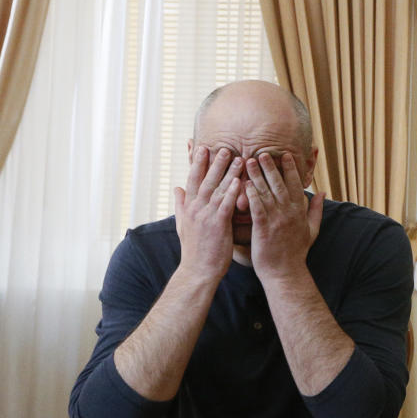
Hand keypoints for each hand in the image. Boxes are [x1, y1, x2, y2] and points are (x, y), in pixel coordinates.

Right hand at [173, 146, 243, 281]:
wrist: (197, 271)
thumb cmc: (194, 249)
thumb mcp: (182, 225)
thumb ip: (180, 205)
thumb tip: (176, 188)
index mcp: (188, 207)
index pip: (192, 179)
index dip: (197, 162)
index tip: (201, 146)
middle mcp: (195, 208)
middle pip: (204, 180)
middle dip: (214, 162)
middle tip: (224, 147)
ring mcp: (206, 216)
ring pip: (217, 189)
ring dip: (227, 173)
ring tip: (237, 158)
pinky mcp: (217, 225)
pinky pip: (225, 205)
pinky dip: (232, 192)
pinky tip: (240, 181)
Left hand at [245, 152, 323, 278]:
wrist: (285, 273)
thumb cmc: (296, 252)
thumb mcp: (312, 230)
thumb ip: (316, 210)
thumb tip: (323, 193)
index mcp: (298, 211)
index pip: (294, 184)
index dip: (289, 168)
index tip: (284, 154)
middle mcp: (288, 213)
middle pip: (279, 184)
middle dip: (271, 167)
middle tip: (263, 151)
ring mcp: (276, 220)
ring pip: (266, 192)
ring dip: (258, 176)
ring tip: (249, 161)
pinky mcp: (263, 229)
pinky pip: (257, 208)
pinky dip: (251, 195)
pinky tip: (244, 184)